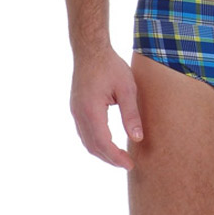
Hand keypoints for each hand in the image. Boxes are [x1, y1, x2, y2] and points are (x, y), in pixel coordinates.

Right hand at [70, 48, 142, 169]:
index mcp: (91, 110)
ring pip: (86, 141)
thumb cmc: (110, 66)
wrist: (90, 50)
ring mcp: (75, 111)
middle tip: (127, 164)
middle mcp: (79, 113)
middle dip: (109, 158)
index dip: (116, 157)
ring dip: (102, 152)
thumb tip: (137, 138)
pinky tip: (108, 143)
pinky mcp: (76, 108)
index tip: (129, 164)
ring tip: (119, 158)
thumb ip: (131, 114)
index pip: (103, 142)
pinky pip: (84, 132)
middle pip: (92, 146)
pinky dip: (95, 142)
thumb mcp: (127, 88)